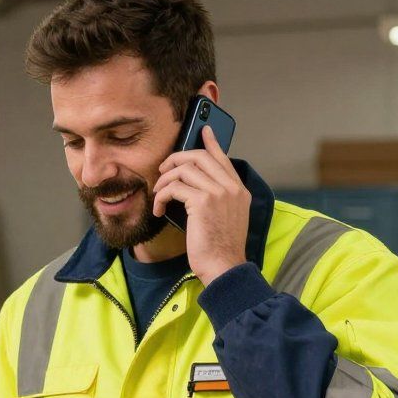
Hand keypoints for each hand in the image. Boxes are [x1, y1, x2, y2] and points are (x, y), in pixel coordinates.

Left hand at [153, 125, 250, 286]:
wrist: (224, 267)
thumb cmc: (221, 249)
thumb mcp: (227, 219)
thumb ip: (219, 200)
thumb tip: (196, 188)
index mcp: (239, 191)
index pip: (223, 158)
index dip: (211, 142)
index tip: (203, 130)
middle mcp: (231, 188)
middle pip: (200, 156)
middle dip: (176, 159)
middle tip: (163, 169)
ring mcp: (218, 193)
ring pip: (184, 169)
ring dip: (164, 180)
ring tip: (158, 195)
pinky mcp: (202, 202)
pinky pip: (174, 187)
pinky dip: (162, 196)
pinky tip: (159, 209)